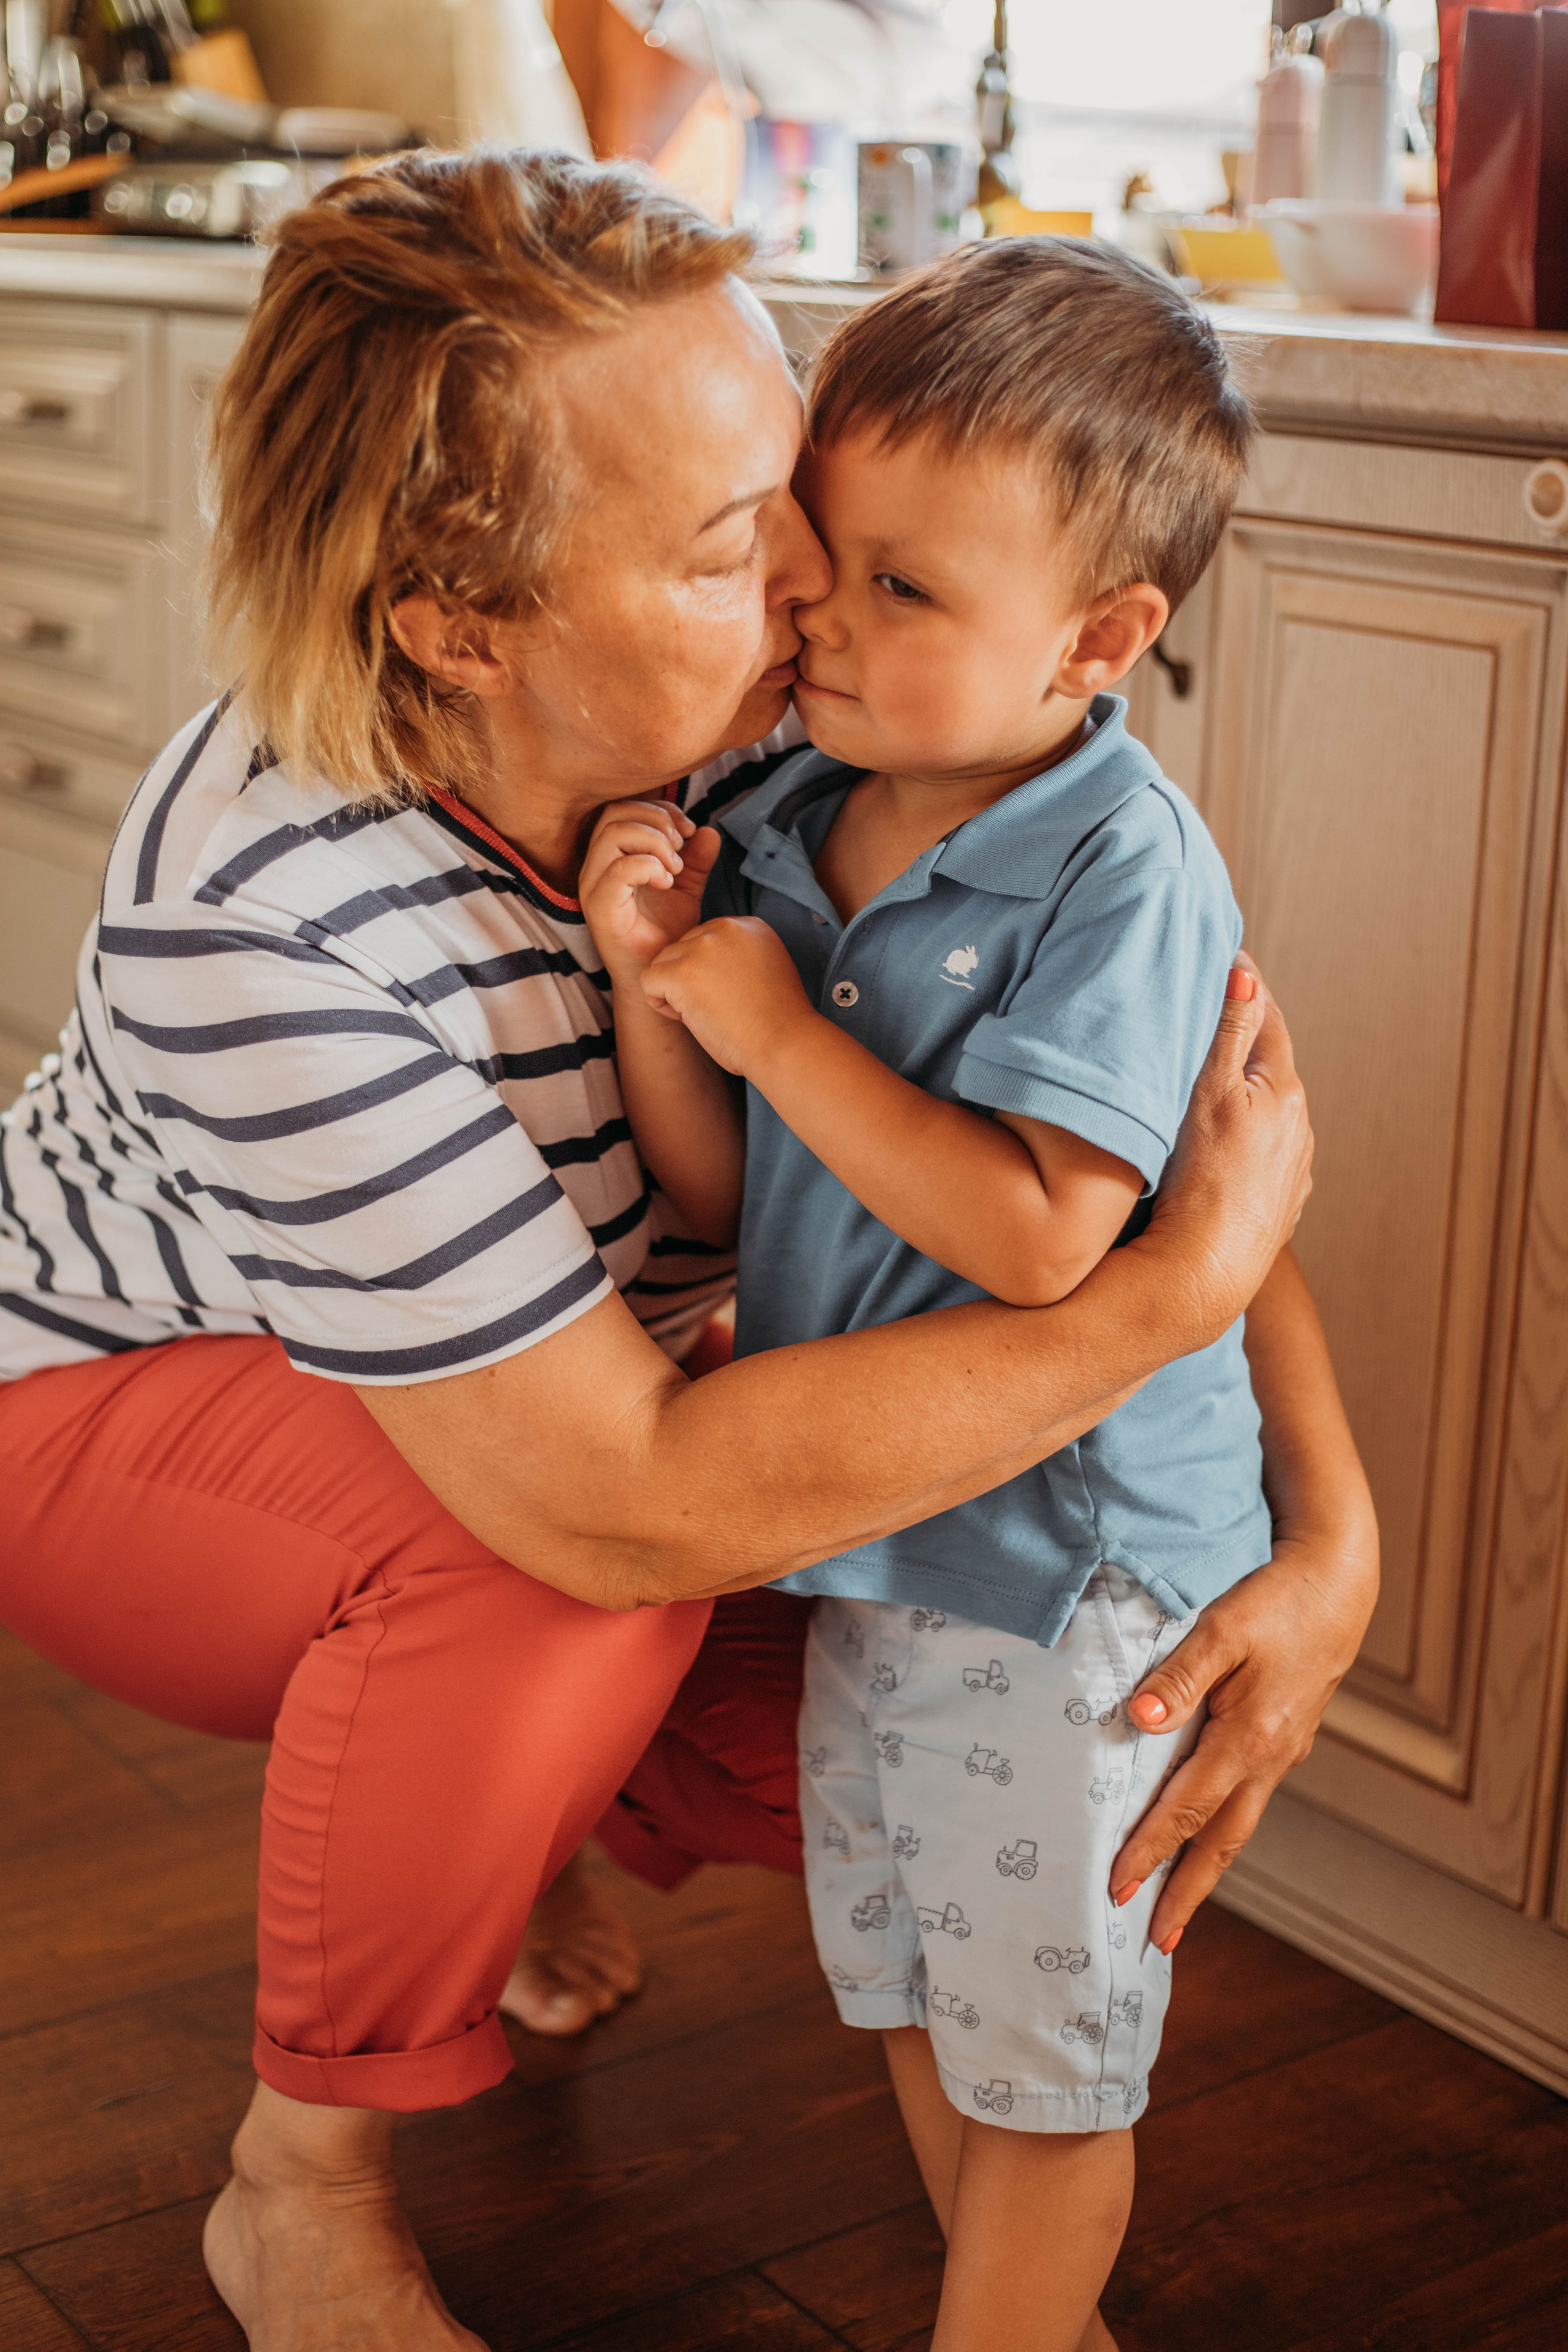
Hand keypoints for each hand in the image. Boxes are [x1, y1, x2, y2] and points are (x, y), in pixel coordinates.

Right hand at [580, 800, 720, 986]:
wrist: (657, 978)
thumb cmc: (664, 935)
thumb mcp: (686, 889)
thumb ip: (696, 860)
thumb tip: (708, 831)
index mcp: (611, 856)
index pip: (624, 808)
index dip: (659, 809)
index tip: (688, 830)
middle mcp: (596, 867)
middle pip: (615, 813)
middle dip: (657, 821)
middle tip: (681, 847)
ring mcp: (593, 887)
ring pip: (613, 834)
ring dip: (654, 843)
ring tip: (675, 869)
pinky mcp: (599, 908)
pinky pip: (618, 870)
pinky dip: (649, 867)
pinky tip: (668, 883)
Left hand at [642, 916, 814, 1077]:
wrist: (784, 1045)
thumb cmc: (776, 1023)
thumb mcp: (765, 971)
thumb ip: (737, 956)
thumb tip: (703, 966)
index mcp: (749, 926)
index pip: (706, 941)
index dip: (710, 974)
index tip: (734, 996)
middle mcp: (726, 926)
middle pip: (682, 948)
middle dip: (690, 980)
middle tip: (719, 1008)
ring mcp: (702, 946)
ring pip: (663, 962)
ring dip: (675, 991)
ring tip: (706, 1013)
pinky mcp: (682, 971)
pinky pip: (648, 980)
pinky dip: (660, 1004)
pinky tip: (687, 1018)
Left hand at [1109, 1518, 1378, 1951]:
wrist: (1337, 1586)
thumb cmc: (1275, 1602)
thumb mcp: (1222, 1628)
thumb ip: (1179, 1676)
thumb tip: (1138, 1720)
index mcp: (1250, 1738)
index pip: (1187, 1808)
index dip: (1150, 1849)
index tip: (1117, 1888)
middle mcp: (1270, 1758)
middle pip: (1222, 1841)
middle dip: (1187, 1892)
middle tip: (1157, 1940)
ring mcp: (1282, 1754)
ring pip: (1238, 1825)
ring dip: (1206, 1869)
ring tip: (1177, 1907)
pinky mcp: (1285, 1740)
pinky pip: (1248, 1801)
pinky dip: (1223, 1830)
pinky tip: (1205, 1834)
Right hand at [1143, 958, 1312, 1346]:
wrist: (1206, 1272)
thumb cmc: (1201, 1181)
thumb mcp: (1209, 1093)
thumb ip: (1228, 1031)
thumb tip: (1245, 972)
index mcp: (1284, 1091)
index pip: (1267, 1018)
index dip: (1244, 987)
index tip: (1222, 960)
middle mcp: (1298, 1127)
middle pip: (1269, 1064)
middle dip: (1243, 1037)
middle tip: (1209, 1009)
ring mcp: (1292, 1169)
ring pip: (1266, 1111)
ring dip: (1244, 1090)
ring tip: (1209, 1078)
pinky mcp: (1279, 1204)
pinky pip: (1262, 1152)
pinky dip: (1243, 1135)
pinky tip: (1220, 1142)